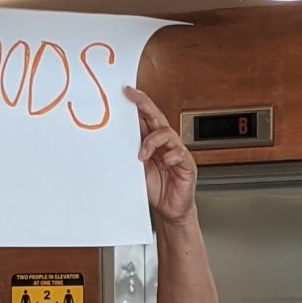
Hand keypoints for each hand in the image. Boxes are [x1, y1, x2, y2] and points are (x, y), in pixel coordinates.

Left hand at [128, 86, 196, 225]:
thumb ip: (131, 152)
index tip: (127, 92)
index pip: (147, 118)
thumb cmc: (155, 188)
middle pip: (158, 118)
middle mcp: (166, 144)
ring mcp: (177, 152)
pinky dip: (170, 156)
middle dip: (145, 106)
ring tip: (143, 155)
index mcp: (153, 142)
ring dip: (152, 141)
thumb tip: (114, 136)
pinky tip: (164, 162)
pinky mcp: (186, 165)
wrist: (169, 210)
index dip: (138, 103)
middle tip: (133, 97)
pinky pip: (179, 153)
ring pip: (167, 133)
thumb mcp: (137, 167)